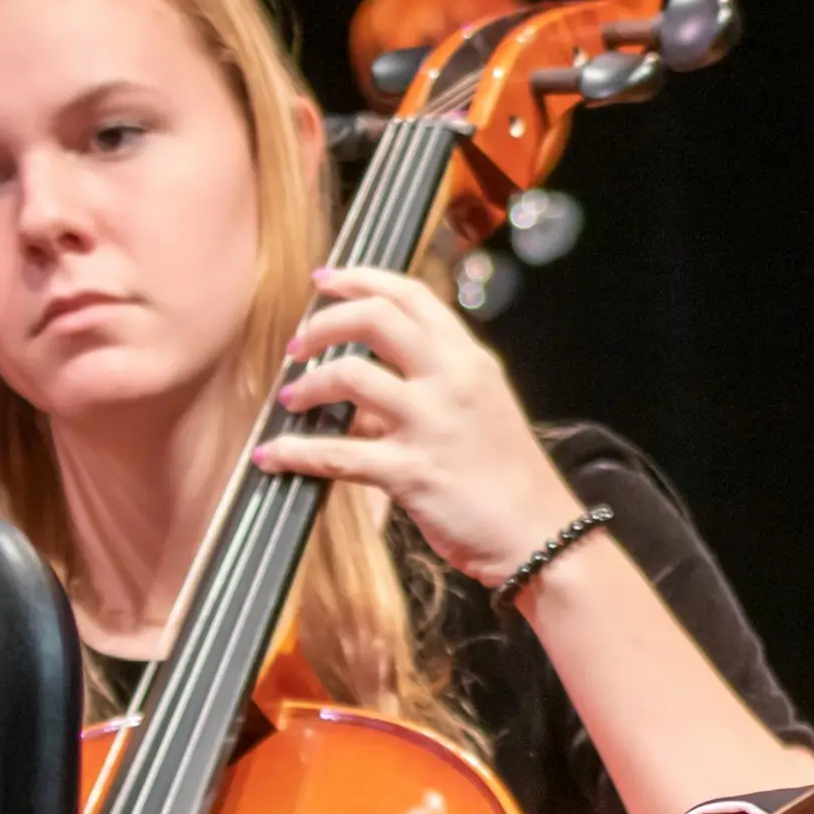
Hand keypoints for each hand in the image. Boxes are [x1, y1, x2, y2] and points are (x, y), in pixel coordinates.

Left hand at [252, 267, 586, 582]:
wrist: (541, 535)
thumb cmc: (509, 476)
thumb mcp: (483, 408)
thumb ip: (432, 384)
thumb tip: (365, 384)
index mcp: (469, 359)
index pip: (410, 295)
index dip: (360, 278)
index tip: (325, 278)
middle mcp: (451, 380)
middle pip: (375, 317)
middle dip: (324, 323)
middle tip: (298, 345)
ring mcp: (430, 424)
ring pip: (349, 376)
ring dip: (308, 384)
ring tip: (292, 398)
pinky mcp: (411, 472)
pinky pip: (337, 454)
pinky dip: (295, 452)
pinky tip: (272, 455)